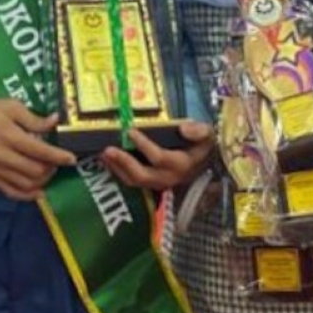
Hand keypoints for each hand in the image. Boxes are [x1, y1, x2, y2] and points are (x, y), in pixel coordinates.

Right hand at [0, 97, 75, 200]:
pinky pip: (12, 193)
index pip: (40, 151)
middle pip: (35, 171)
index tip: (71, 159)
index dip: (58, 156)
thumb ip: (33, 118)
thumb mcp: (10, 106)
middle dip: (52, 168)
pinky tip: (38, 190)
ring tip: (48, 170)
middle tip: (57, 161)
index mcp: (9, 136)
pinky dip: (28, 195)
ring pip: (26, 185)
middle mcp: (3, 156)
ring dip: (42, 181)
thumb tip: (55, 121)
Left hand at [100, 121, 214, 190]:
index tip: (130, 131)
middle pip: (142, 175)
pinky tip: (108, 161)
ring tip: (104, 154)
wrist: (206, 162)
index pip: (159, 158)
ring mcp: (159, 183)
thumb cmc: (203, 144)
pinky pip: (132, 182)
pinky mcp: (151, 184)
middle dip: (123, 162)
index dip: (144, 146)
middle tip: (108, 149)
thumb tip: (183, 128)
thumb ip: (199, 131)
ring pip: (134, 181)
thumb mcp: (208, 135)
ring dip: (117, 168)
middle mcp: (168, 177)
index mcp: (181, 164)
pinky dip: (118, 172)